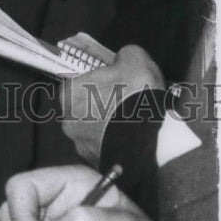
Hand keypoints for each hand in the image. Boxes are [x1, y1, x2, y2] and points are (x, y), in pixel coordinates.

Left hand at [61, 45, 164, 165]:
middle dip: (101, 106)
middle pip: (84, 108)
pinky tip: (134, 139)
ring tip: (134, 124)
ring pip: (94, 131)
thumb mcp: (134, 58)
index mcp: (68, 94)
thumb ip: (123, 55)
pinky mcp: (98, 164)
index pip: (78, 83)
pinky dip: (116, 143)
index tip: (116, 84)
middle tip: (125, 103)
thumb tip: (122, 61)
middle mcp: (68, 122)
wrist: (152, 139)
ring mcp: (81, 146)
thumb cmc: (135, 93)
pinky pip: (106, 148)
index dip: (97, 81)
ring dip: (109, 127)